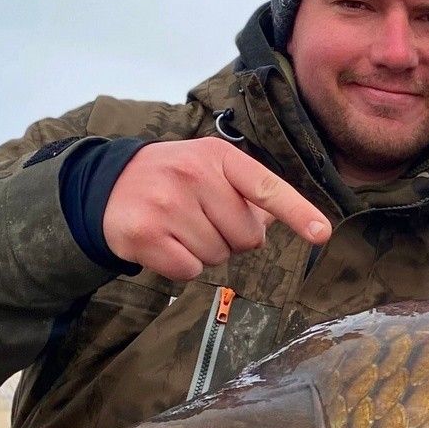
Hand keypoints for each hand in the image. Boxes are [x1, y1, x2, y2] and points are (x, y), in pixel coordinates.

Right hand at [103, 137, 331, 280]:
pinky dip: (182, 266)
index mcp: (218, 156)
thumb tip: (280, 219)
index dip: (296, 212)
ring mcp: (167, 204)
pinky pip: (190, 271)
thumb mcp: (210, 168)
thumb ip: (249, 192)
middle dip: (231, 238)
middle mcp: (193, 175)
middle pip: (247, 237)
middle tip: (202, 219)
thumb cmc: (173, 179)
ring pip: (219, 257)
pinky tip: (166, 244)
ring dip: (205, 252)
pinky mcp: (145, 234)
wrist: (107, 185)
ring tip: (180, 228)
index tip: (321, 233)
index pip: (266, 187)